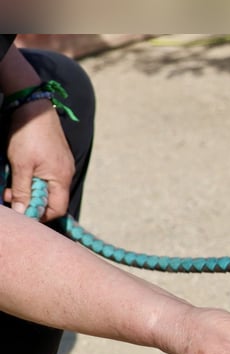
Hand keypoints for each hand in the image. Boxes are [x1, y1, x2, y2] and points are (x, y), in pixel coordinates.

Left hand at [4, 99, 73, 220]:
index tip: (21, 211)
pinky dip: (32, 177)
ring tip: (11, 179)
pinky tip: (19, 169)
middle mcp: (65, 174)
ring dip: (28, 187)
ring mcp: (62, 165)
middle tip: (8, 192)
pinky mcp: (56, 158)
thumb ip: (21, 191)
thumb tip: (22, 212)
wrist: (34, 107)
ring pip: (46, 187)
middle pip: (51, 199)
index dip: (40, 215)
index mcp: (61, 178)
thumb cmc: (28, 135)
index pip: (57, 209)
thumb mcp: (20, 165)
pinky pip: (46, 176)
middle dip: (29, 200)